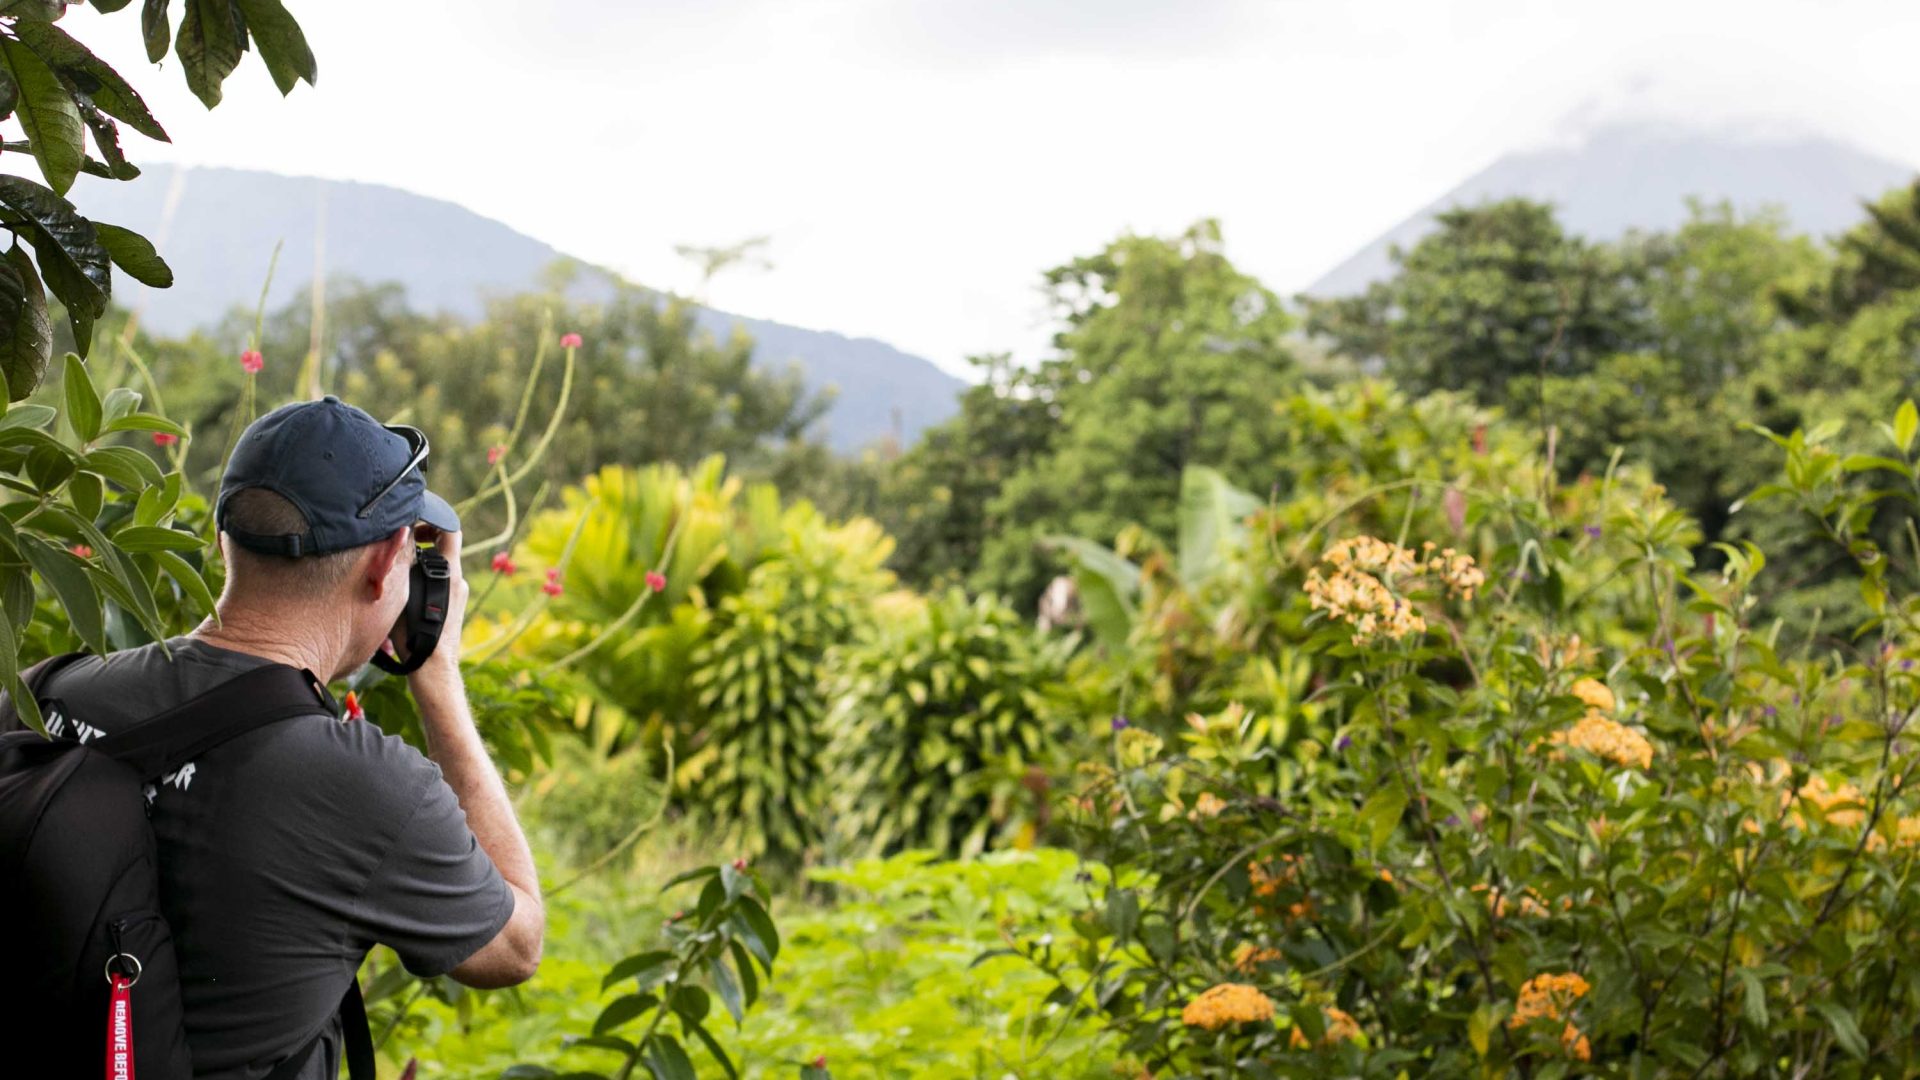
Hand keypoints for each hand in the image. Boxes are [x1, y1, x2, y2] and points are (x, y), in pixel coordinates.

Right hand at [407, 523, 469, 696]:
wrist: (433, 667)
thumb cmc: (416, 634)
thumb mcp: (404, 593)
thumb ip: (405, 566)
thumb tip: (401, 545)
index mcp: (450, 572)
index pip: (451, 530)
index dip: (433, 521)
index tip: (413, 527)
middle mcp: (459, 580)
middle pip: (444, 549)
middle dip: (422, 543)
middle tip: (401, 548)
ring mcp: (459, 594)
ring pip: (440, 569)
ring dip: (421, 565)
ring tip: (398, 573)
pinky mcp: (455, 607)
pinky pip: (441, 586)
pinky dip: (425, 583)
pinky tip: (405, 594)